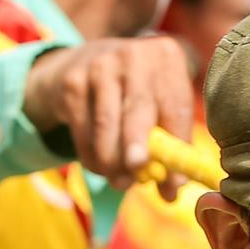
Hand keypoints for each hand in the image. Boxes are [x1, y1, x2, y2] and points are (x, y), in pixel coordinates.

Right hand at [23, 37, 194, 197]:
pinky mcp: (73, 82)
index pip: (176, 107)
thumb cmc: (136, 93)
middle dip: (137, 145)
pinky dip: (92, 156)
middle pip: (138, 109)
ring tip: (121, 182)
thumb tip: (171, 191)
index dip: (176, 146)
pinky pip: (83, 129)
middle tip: (137, 171)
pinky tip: (100, 167)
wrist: (85, 62)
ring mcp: (100, 66)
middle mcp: (134, 57)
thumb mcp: (160, 104)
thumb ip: (170, 145)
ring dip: (113, 161)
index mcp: (167, 58)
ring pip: (106, 124)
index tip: (174, 182)